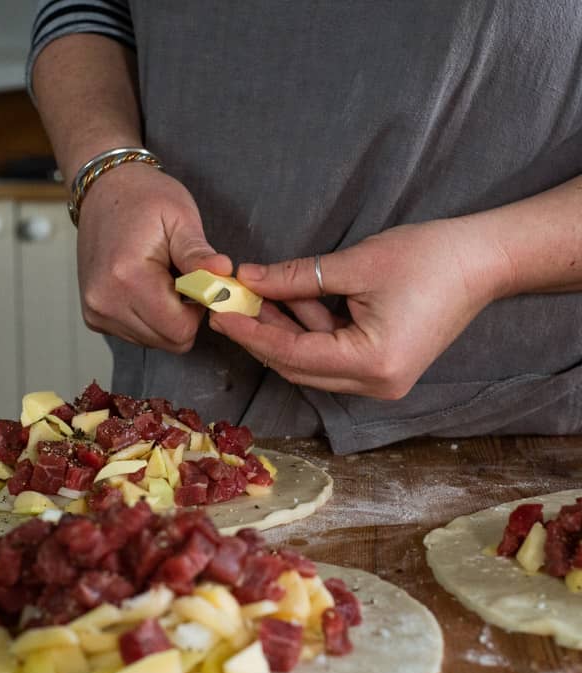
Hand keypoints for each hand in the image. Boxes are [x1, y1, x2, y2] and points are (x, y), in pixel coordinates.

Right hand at [76, 163, 231, 351]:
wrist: (104, 190)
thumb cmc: (145, 198)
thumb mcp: (180, 218)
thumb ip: (199, 254)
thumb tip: (224, 274)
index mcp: (127, 277)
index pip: (180, 330)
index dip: (199, 312)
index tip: (200, 285)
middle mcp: (105, 301)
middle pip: (168, 341)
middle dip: (185, 317)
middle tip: (185, 281)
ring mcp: (97, 311)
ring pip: (154, 341)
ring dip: (167, 318)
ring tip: (164, 280)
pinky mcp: (95, 316)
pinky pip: (137, 335)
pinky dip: (150, 318)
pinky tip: (148, 288)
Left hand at [208, 218, 512, 397]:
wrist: (483, 261)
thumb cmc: (429, 257)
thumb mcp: (354, 264)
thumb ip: (294, 278)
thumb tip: (247, 279)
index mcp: (372, 364)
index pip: (294, 354)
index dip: (252, 333)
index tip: (220, 314)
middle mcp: (375, 385)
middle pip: (298, 366)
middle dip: (260, 335)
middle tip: (226, 308)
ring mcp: (380, 381)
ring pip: (312, 361)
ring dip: (283, 330)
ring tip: (251, 298)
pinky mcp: (382, 368)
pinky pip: (332, 354)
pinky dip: (308, 330)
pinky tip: (286, 302)